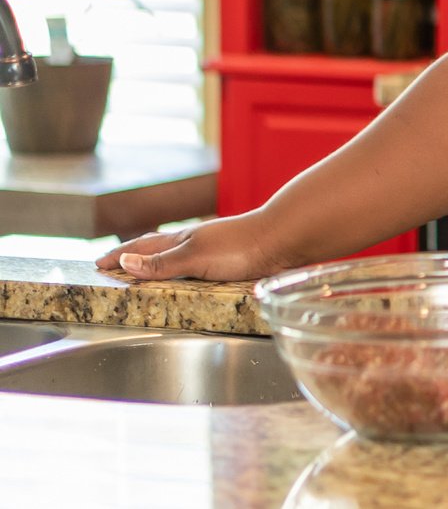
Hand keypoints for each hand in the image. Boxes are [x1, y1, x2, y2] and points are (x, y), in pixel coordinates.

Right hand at [95, 213, 288, 282]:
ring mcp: (213, 249)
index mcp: (182, 239)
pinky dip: (183, 268)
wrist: (285, 239)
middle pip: (156, 248)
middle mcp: (195, 242)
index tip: (98, 262)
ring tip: (145, 267)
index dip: (119, 256)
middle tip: (113, 262)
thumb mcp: (195, 257)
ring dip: (156, 261)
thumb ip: (161, 264)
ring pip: (176, 254)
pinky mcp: (231, 260)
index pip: (141, 248)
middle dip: (132, 255)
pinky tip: (192, 272)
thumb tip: (124, 263)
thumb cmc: (241, 247)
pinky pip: (196, 264)